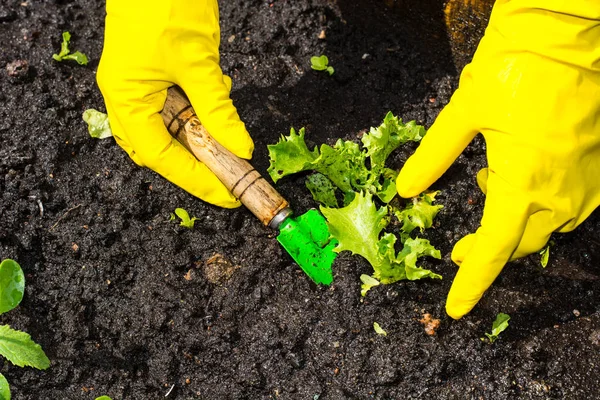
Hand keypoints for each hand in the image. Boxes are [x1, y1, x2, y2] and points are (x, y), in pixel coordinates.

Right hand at [97, 0, 253, 207]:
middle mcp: (125, 96)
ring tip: (225, 127)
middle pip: (161, 148)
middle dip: (196, 161)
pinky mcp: (151, 75)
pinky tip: (218, 91)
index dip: (195, 180)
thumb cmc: (167, 5)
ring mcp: (136, 86)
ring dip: (199, 133)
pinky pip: (175, 106)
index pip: (160, 156)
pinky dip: (199, 108)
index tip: (226, 194)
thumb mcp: (200, 64)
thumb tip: (240, 147)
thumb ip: (218, 110)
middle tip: (229, 173)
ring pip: (169, 128)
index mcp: (125, 97)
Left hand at [397, 0, 599, 318]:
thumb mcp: (463, 115)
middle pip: (519, 245)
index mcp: (522, 184)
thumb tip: (408, 190)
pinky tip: (521, 176)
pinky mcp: (599, 169)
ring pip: (546, 228)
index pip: (491, 251)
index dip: (471, 284)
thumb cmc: (515, 69)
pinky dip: (539, 204)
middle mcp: (559, 193)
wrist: (569, 36)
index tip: (457, 308)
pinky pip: (569, 205)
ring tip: (487, 194)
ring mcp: (586, 184)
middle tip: (458, 251)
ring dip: (513, 225)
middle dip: (487, 252)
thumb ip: (432, 158)